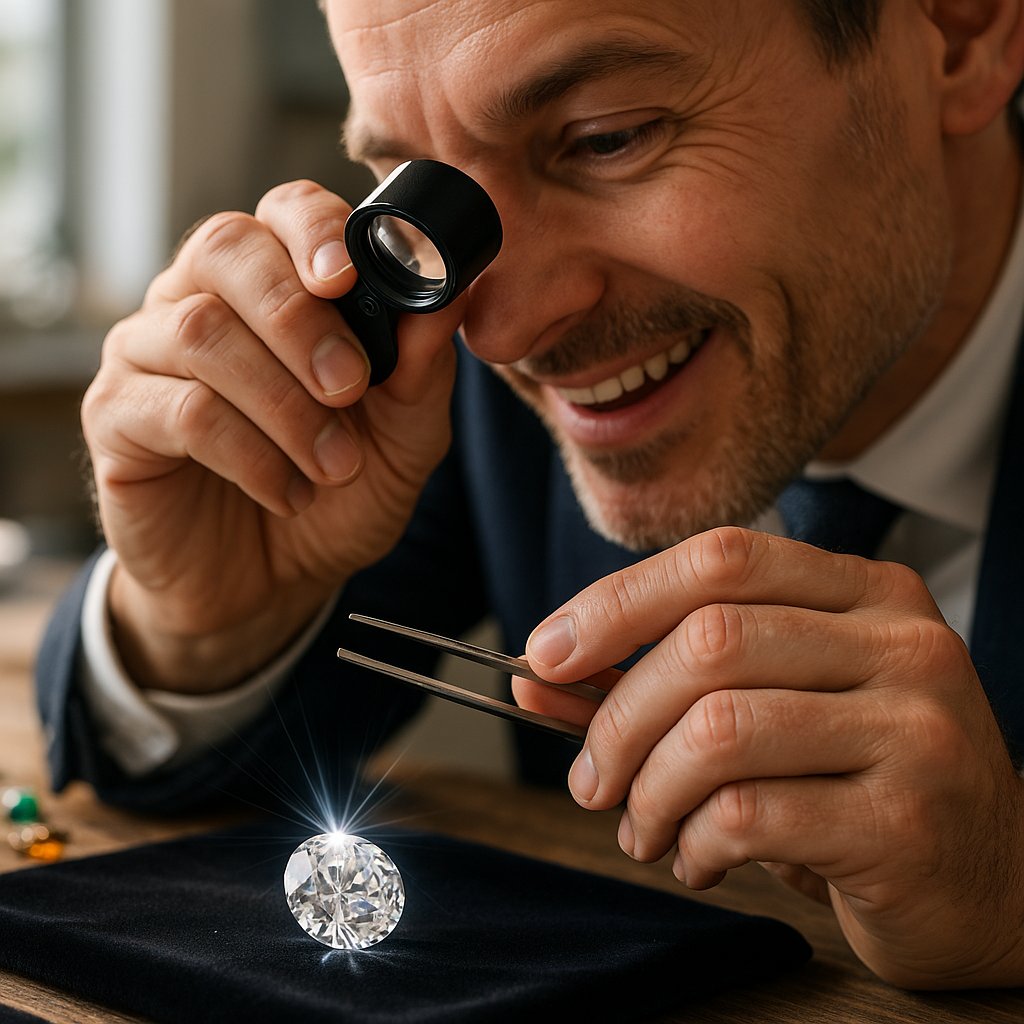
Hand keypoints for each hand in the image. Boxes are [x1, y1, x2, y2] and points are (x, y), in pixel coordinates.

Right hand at [82, 180, 465, 691]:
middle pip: (227, 249)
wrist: (274, 584)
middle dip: (299, 319)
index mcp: (274, 287)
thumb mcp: (404, 441)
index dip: (314, 228)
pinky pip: (177, 409)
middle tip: (349, 388)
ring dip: (283, 404)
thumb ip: (422, 372)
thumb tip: (448, 296)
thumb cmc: (337, 496)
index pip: (282, 211)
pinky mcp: (117, 417)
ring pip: (200, 332)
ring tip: (333, 465)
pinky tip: (288, 491)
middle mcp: (200, 300)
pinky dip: (249, 455)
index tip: (349, 277)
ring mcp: (148, 354)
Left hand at [514, 527, 1023, 987]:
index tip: (547, 656)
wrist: (992, 879)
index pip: (720, 559)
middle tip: (590, 781)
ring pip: (718, 731)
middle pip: (709, 643)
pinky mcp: (906, 820)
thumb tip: (538, 677)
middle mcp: (901, 643)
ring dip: (649, 793)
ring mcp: (915, 727)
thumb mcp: (765, 707)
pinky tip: (699, 859)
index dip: (615, 603)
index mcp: (867, 591)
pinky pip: (748, 814)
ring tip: (643, 830)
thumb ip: (653, 684)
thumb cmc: (856, 780)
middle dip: (617, 719)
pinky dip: (694, 843)